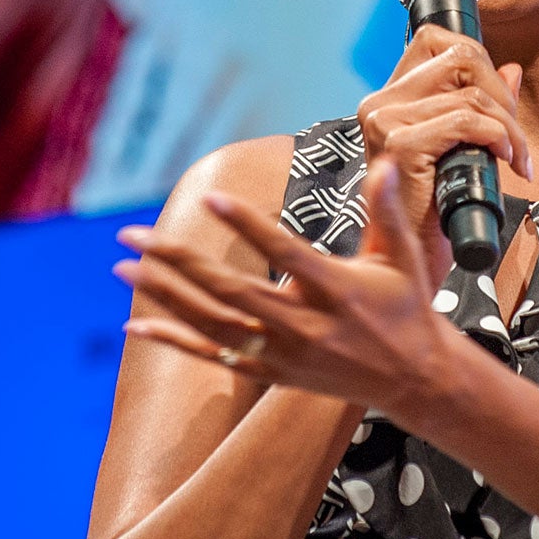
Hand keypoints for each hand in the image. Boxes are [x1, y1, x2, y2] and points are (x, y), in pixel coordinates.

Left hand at [114, 158, 462, 424]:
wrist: (414, 379)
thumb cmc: (407, 307)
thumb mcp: (404, 256)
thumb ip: (386, 209)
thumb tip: (385, 160)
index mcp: (338, 290)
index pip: (284, 253)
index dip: (248, 225)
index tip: (212, 197)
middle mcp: (306, 325)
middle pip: (231, 291)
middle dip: (179, 261)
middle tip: (134, 234)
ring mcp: (285, 353)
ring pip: (213, 324)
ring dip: (165, 296)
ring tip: (124, 268)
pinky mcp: (272, 373)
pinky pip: (213, 357)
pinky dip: (174, 341)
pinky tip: (136, 325)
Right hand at [356, 23, 530, 279]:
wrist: (409, 263)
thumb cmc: (434, 212)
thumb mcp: (463, 149)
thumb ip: (481, 106)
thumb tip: (511, 69)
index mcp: (388, 98)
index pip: (434, 39)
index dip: (478, 60)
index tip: (499, 102)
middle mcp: (379, 103)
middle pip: (461, 57)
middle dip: (502, 95)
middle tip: (514, 138)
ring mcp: (385, 121)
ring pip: (471, 95)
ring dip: (508, 128)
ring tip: (515, 159)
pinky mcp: (399, 144)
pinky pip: (466, 120)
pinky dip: (497, 137)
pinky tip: (505, 161)